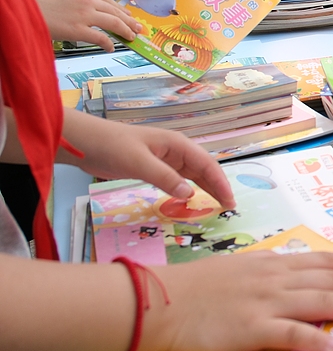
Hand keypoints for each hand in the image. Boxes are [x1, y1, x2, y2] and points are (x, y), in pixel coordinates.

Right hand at [32, 0, 140, 50]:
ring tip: (131, 37)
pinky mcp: (78, 29)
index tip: (127, 16)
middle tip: (137, 28)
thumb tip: (87, 12)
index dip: (120, 10)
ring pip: (114, 23)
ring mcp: (84, 14)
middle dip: (129, 21)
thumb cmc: (34, 0)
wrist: (19, 5)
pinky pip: (101, 38)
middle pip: (115, 10)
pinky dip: (109, 44)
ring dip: (126, 31)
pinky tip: (110, 48)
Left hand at [61, 112, 234, 208]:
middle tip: (228, 207)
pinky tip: (190, 199)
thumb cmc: (112, 146)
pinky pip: (177, 180)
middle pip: (204, 170)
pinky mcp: (154, 168)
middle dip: (217, 187)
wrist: (85, 142)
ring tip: (216, 205)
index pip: (207, 164)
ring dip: (205, 189)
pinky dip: (187, 190)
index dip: (220, 183)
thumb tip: (189, 195)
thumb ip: (165, 178)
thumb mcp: (139, 163)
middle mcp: (176, 150)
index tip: (229, 201)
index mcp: (177, 144)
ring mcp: (165, 159)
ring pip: (192, 175)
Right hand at [146, 251, 332, 350]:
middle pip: (330, 280)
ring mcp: (266, 302)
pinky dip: (316, 337)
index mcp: (272, 263)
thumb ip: (268, 272)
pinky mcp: (253, 327)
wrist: (162, 299)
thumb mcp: (240, 268)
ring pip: (321, 301)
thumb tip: (292, 276)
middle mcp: (275, 278)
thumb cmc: (196, 286)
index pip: (321, 262)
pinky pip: (292, 333)